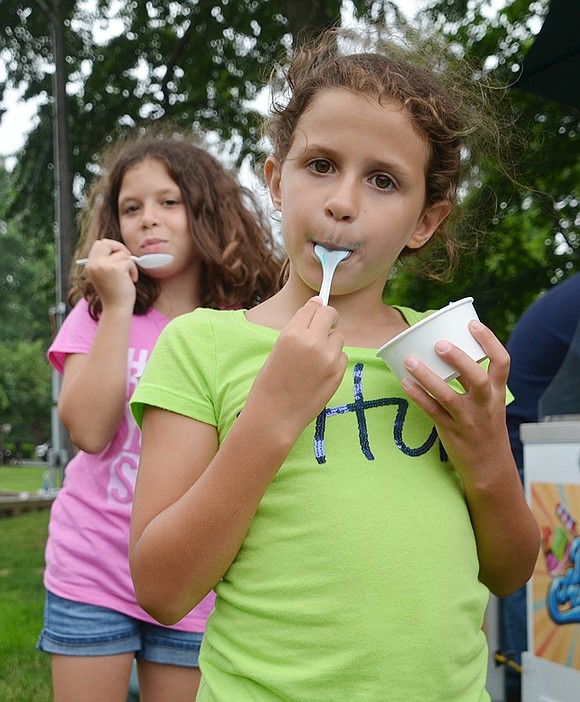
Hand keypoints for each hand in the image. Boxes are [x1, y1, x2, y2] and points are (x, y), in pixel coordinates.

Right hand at [83, 238, 138, 309]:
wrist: (116, 308)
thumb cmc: (114, 294)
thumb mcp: (104, 276)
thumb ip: (106, 262)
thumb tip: (118, 249)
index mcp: (90, 265)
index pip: (99, 244)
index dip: (111, 246)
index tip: (120, 254)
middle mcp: (95, 264)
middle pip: (106, 242)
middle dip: (119, 247)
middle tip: (127, 258)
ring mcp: (104, 266)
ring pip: (122, 254)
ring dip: (130, 264)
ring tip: (128, 277)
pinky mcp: (116, 269)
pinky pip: (130, 262)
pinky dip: (134, 270)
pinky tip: (131, 280)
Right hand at [246, 296, 347, 439]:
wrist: (274, 416)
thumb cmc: (270, 383)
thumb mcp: (277, 349)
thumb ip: (297, 330)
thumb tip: (316, 308)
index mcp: (292, 333)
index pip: (312, 307)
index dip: (314, 308)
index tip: (316, 311)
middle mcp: (312, 342)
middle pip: (330, 314)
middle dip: (327, 318)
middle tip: (324, 326)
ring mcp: (328, 358)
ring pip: (338, 337)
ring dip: (330, 342)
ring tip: (315, 358)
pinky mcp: (338, 373)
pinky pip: (342, 356)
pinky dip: (335, 359)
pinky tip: (320, 371)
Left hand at [400, 320, 510, 487]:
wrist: (490, 468)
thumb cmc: (485, 428)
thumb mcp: (490, 403)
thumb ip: (473, 380)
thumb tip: (445, 350)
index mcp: (498, 393)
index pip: (502, 363)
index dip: (489, 341)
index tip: (472, 324)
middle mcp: (485, 405)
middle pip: (478, 379)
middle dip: (459, 360)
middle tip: (439, 344)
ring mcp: (468, 420)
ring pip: (448, 396)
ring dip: (428, 377)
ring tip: (410, 360)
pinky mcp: (451, 432)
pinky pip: (432, 412)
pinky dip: (418, 396)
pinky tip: (405, 383)